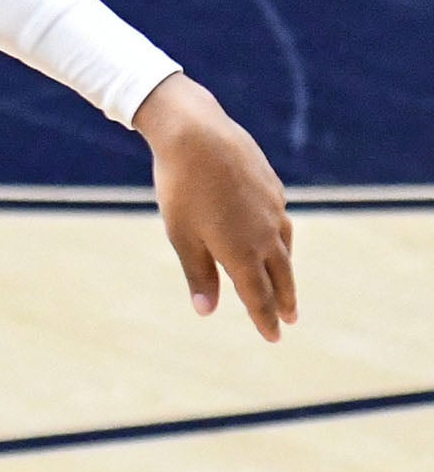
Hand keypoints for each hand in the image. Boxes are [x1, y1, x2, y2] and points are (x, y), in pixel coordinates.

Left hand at [134, 74, 296, 340]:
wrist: (197, 134)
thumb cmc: (181, 189)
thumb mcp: (182, 236)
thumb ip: (198, 274)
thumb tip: (207, 311)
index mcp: (242, 252)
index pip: (259, 296)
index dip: (265, 318)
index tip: (274, 336)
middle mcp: (266, 234)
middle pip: (280, 275)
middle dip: (284, 299)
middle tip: (290, 318)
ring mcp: (273, 209)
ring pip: (284, 247)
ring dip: (285, 269)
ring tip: (284, 282)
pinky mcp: (272, 187)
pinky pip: (280, 220)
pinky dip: (279, 237)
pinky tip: (273, 236)